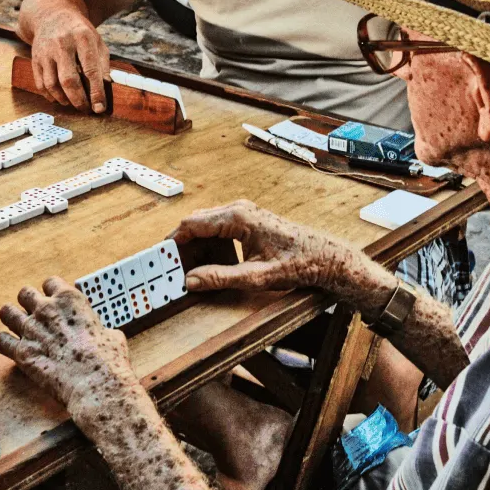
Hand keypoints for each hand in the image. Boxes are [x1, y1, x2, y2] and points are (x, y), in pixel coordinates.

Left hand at [0, 279, 139, 418]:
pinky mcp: (21, 352)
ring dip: (11, 320)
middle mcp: (46, 309)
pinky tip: (11, 349)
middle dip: (28, 304)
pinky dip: (4, 344)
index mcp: (69, 299)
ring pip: (6, 312)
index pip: (50, 283)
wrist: (97, 385)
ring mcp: (31, 329)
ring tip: (18, 330)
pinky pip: (0, 340)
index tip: (54, 303)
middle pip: (24, 293)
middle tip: (35, 317)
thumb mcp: (112, 336)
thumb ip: (100, 329)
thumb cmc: (109, 361)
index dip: (51, 294)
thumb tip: (105, 335)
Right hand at [28, 12, 110, 113]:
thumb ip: (103, 64)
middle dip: (79, 100)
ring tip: (73, 103)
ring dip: (64, 100)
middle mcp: (62, 44)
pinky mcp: (35, 58)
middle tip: (86, 109)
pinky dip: (50, 96)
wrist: (51, 15)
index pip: (91, 69)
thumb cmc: (79, 32)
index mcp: (82, 37)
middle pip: (69, 80)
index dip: (96, 92)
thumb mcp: (97, 41)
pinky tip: (60, 98)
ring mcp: (46, 51)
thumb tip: (106, 89)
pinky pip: (41, 84)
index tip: (100, 108)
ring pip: (52, 85)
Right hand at [171, 200, 389, 309]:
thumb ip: (222, 278)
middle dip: (182, 245)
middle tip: (173, 268)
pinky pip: (219, 227)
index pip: (191, 223)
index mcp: (237, 217)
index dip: (173, 241)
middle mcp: (238, 209)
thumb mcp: (258, 277)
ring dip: (196, 245)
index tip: (161, 259)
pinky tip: (211, 263)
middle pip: (196, 222)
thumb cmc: (299, 264)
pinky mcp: (249, 220)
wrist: (327, 257)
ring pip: (206, 224)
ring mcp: (244, 212)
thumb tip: (192, 281)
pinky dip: (209, 243)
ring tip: (191, 270)